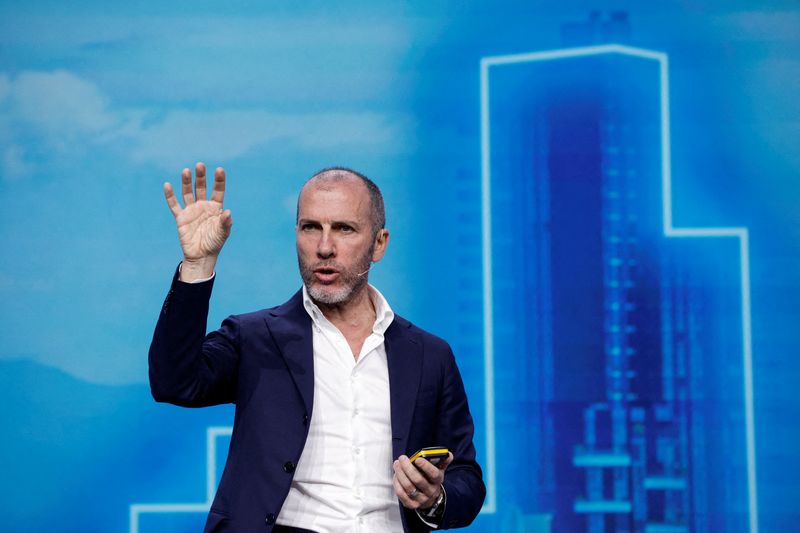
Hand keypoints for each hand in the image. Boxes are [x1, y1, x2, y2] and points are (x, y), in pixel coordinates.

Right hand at [163, 163, 231, 279]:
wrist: (201, 256)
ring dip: (187, 182)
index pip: (218, 190)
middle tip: (200, 165)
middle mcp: (203, 206)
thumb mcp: (223, 233)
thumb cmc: (215, 243)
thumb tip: (228, 212)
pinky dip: (170, 196)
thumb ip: (225, 222)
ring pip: (188, 193)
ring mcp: (191, 210)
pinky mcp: (181, 217)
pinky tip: (167, 185)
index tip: (219, 170)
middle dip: (201, 177)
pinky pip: (174, 205)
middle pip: (201, 188)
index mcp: (215, 207)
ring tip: (186, 171)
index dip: (219, 180)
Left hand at [392, 452, 452, 509]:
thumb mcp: (439, 470)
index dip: (426, 466)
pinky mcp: (411, 504)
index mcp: (438, 480)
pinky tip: (396, 475)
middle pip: (418, 480)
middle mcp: (430, 491)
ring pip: (408, 486)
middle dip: (407, 468)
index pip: (434, 474)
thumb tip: (448, 454)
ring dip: (400, 474)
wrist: (430, 498)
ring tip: (397, 464)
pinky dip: (397, 483)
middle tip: (402, 458)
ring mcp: (421, 499)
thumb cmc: (431, 479)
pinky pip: (401, 494)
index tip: (418, 459)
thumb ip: (443, 460)